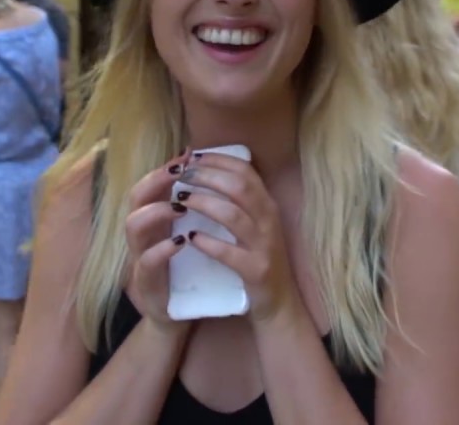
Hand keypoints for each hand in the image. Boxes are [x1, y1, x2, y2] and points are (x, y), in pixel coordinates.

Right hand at [124, 150, 195, 329]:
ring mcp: (139, 258)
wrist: (179, 315)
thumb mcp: (187, 232)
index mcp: (153, 220)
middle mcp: (141, 235)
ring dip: (156, 212)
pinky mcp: (146, 283)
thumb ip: (190, 206)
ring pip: (133, 226)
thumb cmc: (184, 269)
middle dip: (155, 181)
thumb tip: (205, 169)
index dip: (164, 168)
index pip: (149, 184)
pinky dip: (162, 249)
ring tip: (181, 207)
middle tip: (179, 173)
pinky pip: (147, 261)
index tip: (188, 155)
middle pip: (135, 198)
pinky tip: (181, 242)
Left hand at [176, 153, 298, 323]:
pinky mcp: (257, 270)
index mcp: (267, 205)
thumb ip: (236, 199)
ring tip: (181, 200)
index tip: (192, 157)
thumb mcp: (253, 224)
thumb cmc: (257, 256)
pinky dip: (209, 243)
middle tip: (181, 175)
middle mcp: (269, 220)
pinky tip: (191, 238)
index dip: (218, 160)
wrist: (278, 301)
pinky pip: (230, 253)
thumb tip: (204, 168)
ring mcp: (265, 245)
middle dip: (208, 176)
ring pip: (233, 215)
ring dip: (205, 204)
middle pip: (239, 187)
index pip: (245, 170)